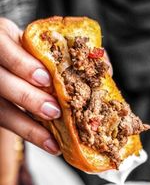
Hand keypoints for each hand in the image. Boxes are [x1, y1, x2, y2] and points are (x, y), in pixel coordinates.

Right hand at [0, 18, 60, 153]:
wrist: (9, 58)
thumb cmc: (30, 48)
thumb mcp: (42, 42)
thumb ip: (67, 51)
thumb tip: (104, 66)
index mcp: (0, 38)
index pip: (2, 48)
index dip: (21, 64)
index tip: (46, 78)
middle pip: (0, 82)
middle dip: (27, 97)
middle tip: (54, 111)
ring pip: (1, 110)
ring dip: (27, 126)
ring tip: (53, 139)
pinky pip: (9, 124)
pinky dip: (31, 135)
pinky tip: (51, 145)